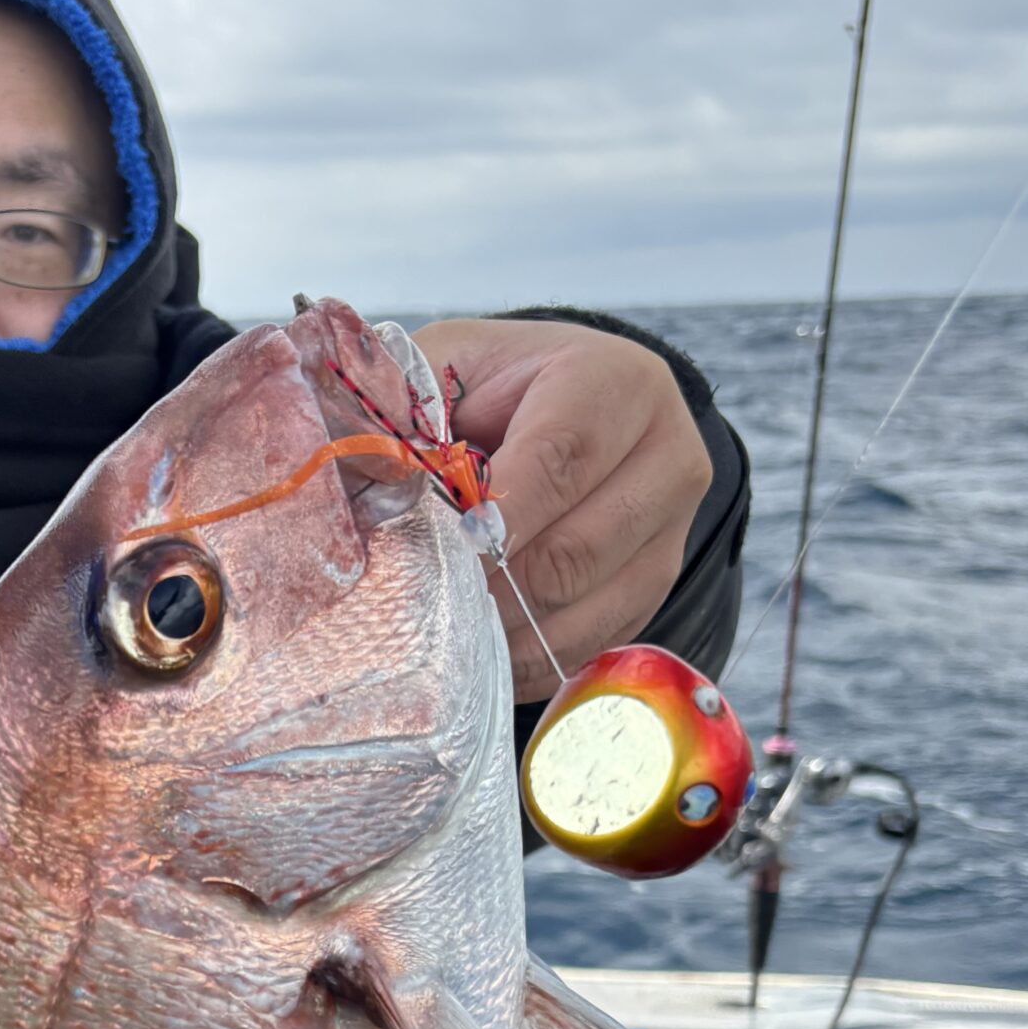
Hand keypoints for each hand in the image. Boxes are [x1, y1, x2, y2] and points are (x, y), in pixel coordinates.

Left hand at [412, 318, 712, 701]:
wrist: (559, 405)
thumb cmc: (491, 390)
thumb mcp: (441, 371)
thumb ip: (398, 411)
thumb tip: (355, 482)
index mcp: (615, 383)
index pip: (559, 460)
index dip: (495, 519)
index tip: (439, 556)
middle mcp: (666, 454)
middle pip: (576, 549)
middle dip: (490, 587)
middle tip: (422, 607)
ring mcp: (671, 530)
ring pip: (584, 608)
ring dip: (503, 630)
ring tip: (440, 629)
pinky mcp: (653, 586)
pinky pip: (590, 644)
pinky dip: (525, 657)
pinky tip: (476, 647)